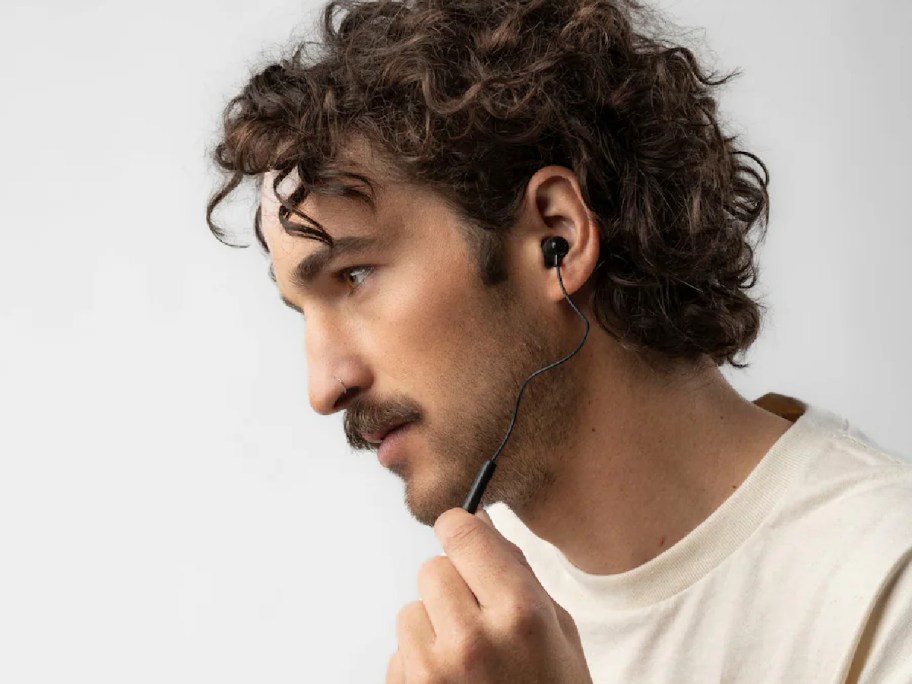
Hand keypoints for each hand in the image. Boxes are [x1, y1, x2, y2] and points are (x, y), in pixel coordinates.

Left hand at [386, 507, 592, 682]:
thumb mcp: (559, 632)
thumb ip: (518, 573)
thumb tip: (478, 521)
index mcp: (520, 614)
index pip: (462, 533)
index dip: (462, 532)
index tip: (465, 539)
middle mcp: (471, 639)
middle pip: (433, 568)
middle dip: (453, 586)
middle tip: (479, 619)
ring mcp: (432, 673)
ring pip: (411, 610)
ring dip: (433, 627)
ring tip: (467, 662)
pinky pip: (400, 652)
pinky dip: (419, 663)